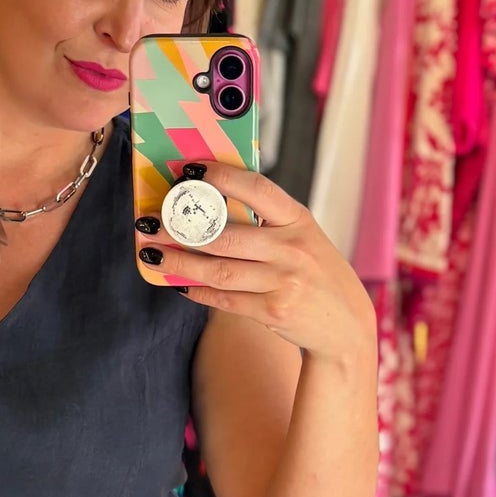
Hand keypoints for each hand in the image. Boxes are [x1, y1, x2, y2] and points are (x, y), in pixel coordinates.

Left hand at [155, 163, 377, 365]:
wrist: (344, 325)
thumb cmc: (315, 274)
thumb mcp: (303, 237)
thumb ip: (268, 222)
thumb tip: (211, 205)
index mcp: (298, 220)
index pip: (257, 188)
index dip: (221, 177)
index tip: (189, 171)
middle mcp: (292, 249)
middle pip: (226, 235)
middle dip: (181, 228)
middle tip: (151, 222)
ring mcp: (283, 282)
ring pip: (218, 270)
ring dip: (179, 261)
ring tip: (152, 253)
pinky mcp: (273, 312)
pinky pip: (224, 299)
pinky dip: (197, 290)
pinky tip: (179, 282)